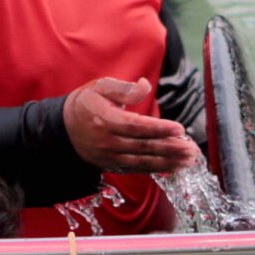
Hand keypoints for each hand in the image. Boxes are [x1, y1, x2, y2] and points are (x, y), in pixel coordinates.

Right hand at [63, 77, 201, 173]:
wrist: (63, 128)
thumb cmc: (85, 103)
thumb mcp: (100, 87)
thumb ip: (124, 88)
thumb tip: (145, 85)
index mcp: (105, 120)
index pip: (136, 127)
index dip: (159, 129)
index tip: (179, 129)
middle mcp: (108, 142)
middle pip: (144, 147)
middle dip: (171, 149)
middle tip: (191, 149)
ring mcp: (110, 156)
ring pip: (144, 161)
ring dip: (169, 162)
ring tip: (189, 160)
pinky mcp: (112, 165)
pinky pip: (138, 169)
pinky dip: (157, 169)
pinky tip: (174, 167)